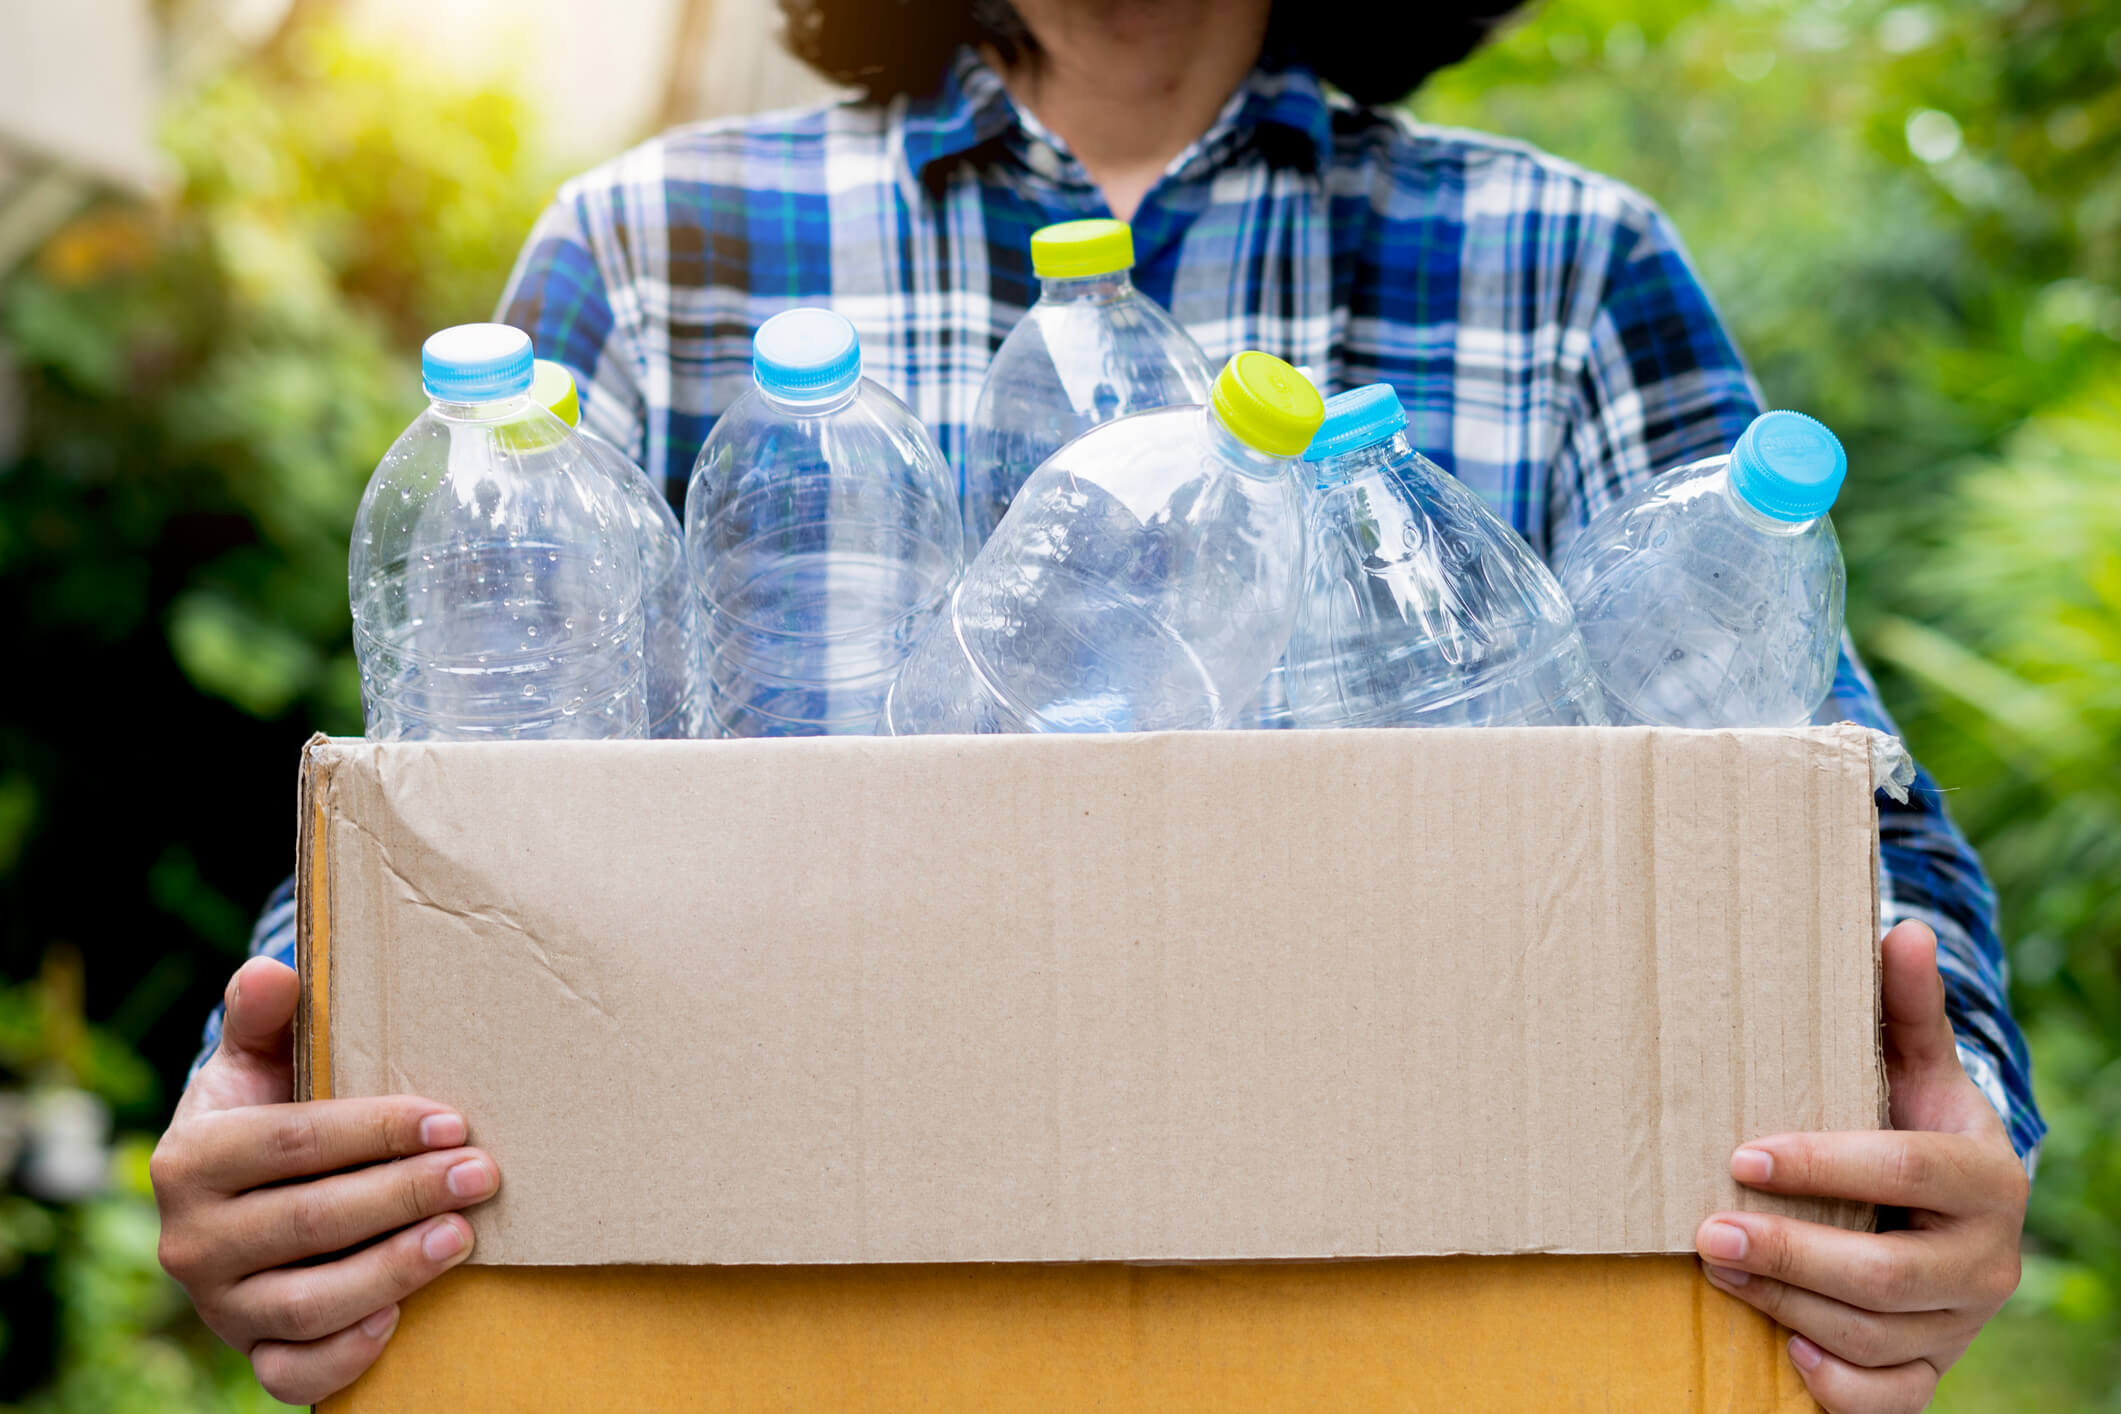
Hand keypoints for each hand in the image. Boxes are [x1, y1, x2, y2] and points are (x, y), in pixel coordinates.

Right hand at [153, 958, 501, 1404]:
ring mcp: (221, 1305)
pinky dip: (345, 1354)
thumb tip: (274, 970)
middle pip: (309, 1221)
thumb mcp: (260, 1056)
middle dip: (404, 1195)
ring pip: (307, 1303)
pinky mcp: (252, 1351)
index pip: (294, 1144)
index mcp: (192, 1158)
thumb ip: (265, 1014)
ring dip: (394, 1270)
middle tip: (482, 1173)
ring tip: (464, 1235)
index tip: (452, 1121)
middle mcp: (192, 1240)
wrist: (242, 1189)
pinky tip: (402, 1320)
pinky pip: (292, 1373)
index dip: (378, 1132)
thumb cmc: (270, 1108)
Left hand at [1693, 921, 2027, 1413]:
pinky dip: (1837, 1384)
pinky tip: (1784, 1348)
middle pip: (1885, 1271)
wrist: (1950, 1214)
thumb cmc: (1910, 1123)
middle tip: (1705, 1228)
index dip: (1822, 1165)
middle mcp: (1986, 1259)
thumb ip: (1904, 1009)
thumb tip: (1897, 927)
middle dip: (1790, 1252)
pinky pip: (1890, 1398)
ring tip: (1714, 1266)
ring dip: (1786, 1304)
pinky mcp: (1934, 1370)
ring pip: (1874, 1334)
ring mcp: (1962, 1323)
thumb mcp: (1914, 1068)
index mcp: (1984, 1177)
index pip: (1902, 1172)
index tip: (1742, 1154)